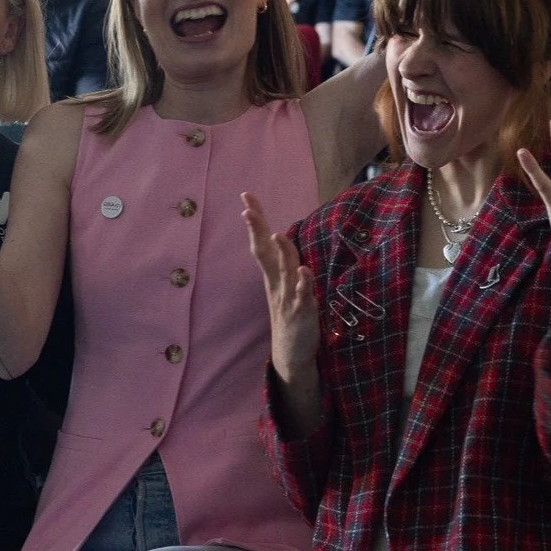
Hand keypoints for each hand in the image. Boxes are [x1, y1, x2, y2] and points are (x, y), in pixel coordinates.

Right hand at [242, 191, 320, 380]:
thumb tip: (276, 235)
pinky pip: (302, 296)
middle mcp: (277, 282)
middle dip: (257, 230)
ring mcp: (288, 297)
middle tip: (246, 211)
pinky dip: (303, 284)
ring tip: (276, 235)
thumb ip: (281, 260)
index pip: (261, 241)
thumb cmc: (290, 312)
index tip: (246, 196)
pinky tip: (304, 271)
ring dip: (282, 253)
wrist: (291, 353)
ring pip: (284, 270)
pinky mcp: (302, 312)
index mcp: (273, 274)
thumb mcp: (283, 282)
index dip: (255, 219)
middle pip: (265, 252)